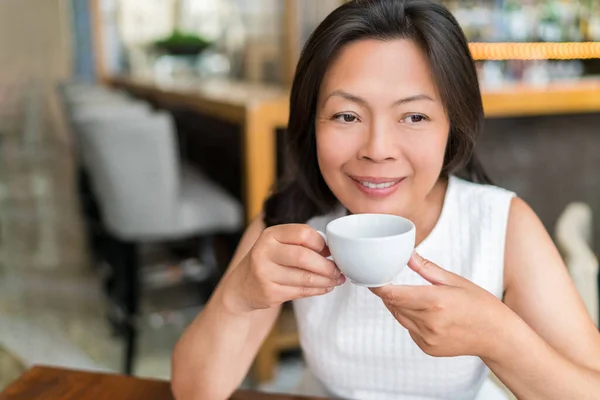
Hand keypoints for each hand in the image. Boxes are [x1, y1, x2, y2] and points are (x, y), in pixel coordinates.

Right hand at [225, 224, 344, 313]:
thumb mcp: (277, 244)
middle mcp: (265, 251)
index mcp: (270, 234)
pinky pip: (301, 292)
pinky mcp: (269, 292)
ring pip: (305, 277)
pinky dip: (317, 290)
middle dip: (326, 266)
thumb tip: (333, 251)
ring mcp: (265, 273)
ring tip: (336, 280)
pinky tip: (325, 287)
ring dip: (326, 280)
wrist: (241, 286)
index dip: (322, 243)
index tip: (331, 251)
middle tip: (338, 270)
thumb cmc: (268, 261)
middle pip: (304, 257)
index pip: (303, 233)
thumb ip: (300, 243)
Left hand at [370, 252, 509, 358]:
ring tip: (415, 296)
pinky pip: (409, 330)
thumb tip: (408, 254)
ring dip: (399, 306)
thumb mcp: (455, 281)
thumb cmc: (480, 305)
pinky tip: (426, 314)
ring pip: (399, 318)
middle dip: (390, 293)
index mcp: (434, 301)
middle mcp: (428, 322)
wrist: (497, 336)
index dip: (378, 286)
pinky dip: (410, 320)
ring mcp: (427, 338)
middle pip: (394, 305)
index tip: (371, 278)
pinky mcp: (427, 348)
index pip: (393, 294)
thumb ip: (427, 269)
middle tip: (390, 280)